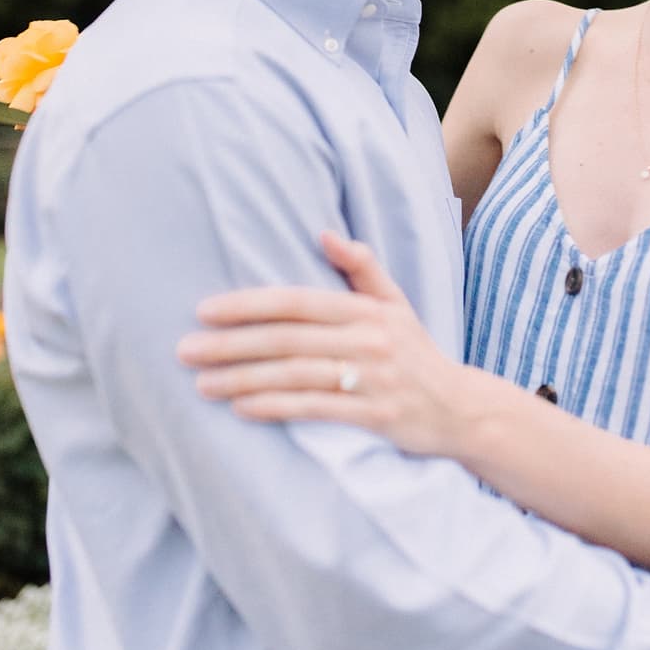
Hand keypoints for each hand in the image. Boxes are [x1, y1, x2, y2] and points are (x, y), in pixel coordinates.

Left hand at [178, 231, 470, 454]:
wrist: (464, 410)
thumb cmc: (415, 353)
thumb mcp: (395, 304)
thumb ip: (361, 268)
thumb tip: (325, 233)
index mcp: (365, 310)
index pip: (296, 301)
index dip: (248, 305)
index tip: (203, 311)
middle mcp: (369, 340)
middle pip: (287, 339)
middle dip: (231, 344)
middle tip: (185, 350)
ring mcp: (373, 379)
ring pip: (295, 376)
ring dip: (243, 380)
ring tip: (202, 384)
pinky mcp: (377, 416)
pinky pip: (316, 410)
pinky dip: (277, 409)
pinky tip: (242, 409)